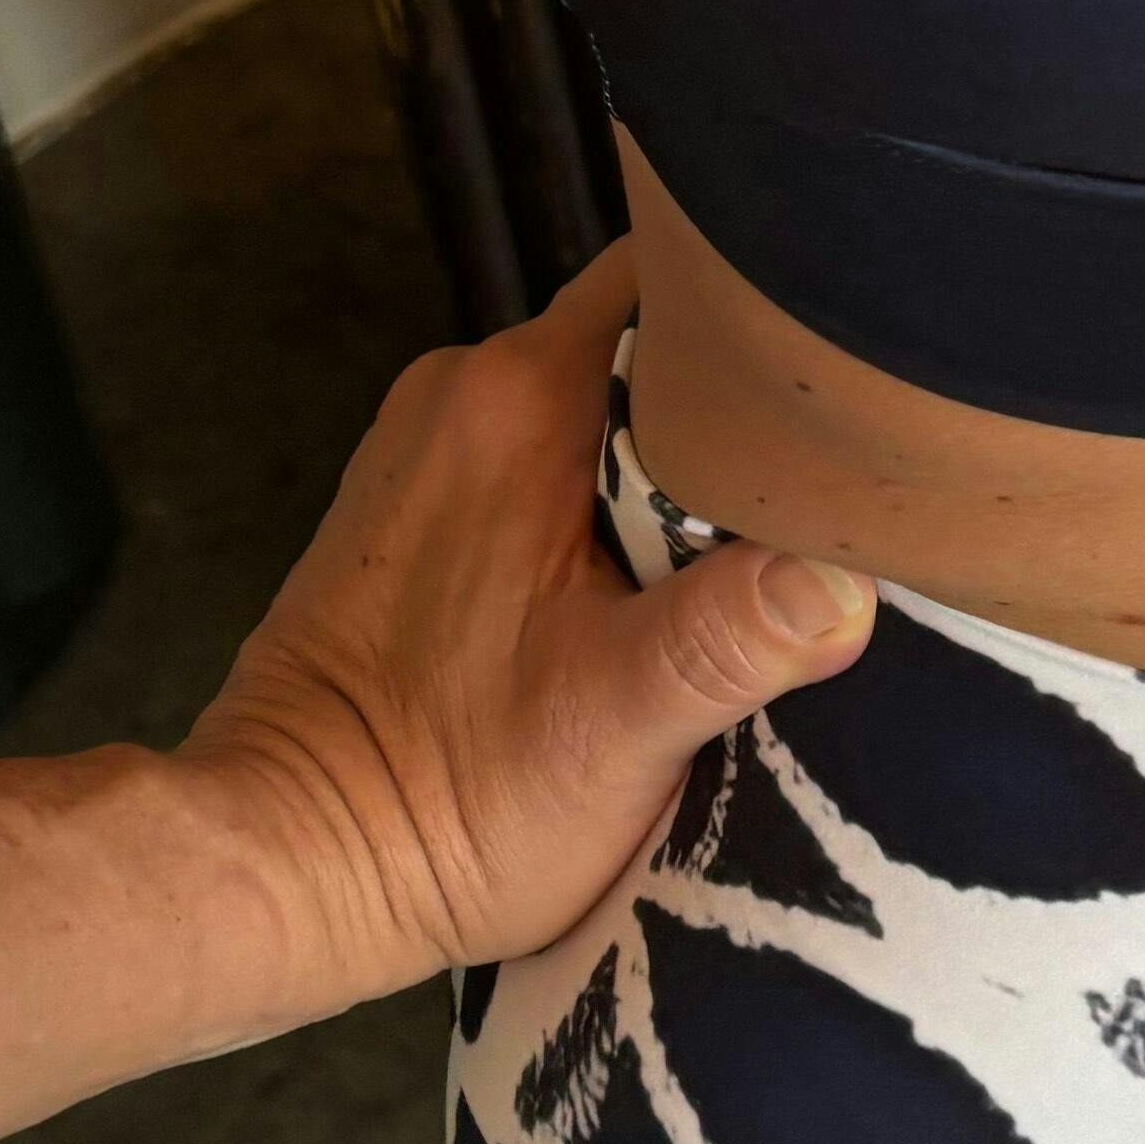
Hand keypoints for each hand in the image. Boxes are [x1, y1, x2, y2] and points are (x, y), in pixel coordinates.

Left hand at [189, 241, 872, 1001]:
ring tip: (755, 548)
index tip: (849, 379)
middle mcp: (463, 389)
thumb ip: (736, 633)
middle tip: (827, 488)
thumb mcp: (620, 722)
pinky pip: (545, 462)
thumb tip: (856, 577)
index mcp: (517, 394)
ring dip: (675, 467)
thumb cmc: (451, 794)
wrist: (288, 866)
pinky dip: (608, 505)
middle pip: (645, 341)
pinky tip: (657, 587)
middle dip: (735, 408)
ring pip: (598, 406)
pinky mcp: (414, 512)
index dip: (767, 316)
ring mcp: (429, 448)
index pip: (673, 276)